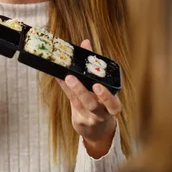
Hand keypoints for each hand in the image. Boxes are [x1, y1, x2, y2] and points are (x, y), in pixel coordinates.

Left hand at [56, 39, 120, 157]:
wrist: (97, 130)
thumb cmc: (102, 101)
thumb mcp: (104, 87)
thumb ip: (95, 65)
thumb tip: (85, 42)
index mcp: (112, 106)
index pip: (113, 105)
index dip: (106, 97)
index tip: (97, 86)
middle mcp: (101, 113)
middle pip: (92, 104)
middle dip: (82, 91)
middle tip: (72, 77)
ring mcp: (88, 117)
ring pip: (79, 103)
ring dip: (71, 89)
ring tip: (65, 76)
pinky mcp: (78, 119)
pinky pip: (70, 100)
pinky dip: (64, 87)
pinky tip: (58, 76)